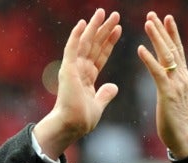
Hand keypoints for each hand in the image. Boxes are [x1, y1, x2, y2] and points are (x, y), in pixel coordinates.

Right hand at [34, 9, 121, 159]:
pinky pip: (72, 48)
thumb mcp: (98, 105)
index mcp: (87, 78)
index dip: (109, 42)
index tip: (118, 29)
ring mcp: (73, 68)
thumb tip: (114, 87)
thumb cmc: (81, 120)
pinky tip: (83, 22)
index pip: (100, 55)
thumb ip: (105, 94)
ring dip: (94, 27)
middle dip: (104, 29)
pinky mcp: (68, 69)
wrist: (71, 126)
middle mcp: (80, 70)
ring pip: (85, 42)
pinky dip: (76, 35)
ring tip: (103, 12)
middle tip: (114, 14)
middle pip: (95, 45)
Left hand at [137, 12, 187, 158]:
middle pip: (172, 48)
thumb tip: (165, 79)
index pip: (177, 51)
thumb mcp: (173, 99)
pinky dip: (149, 59)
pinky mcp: (168, 93)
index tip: (166, 18)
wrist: (185, 138)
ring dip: (156, 38)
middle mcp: (182, 77)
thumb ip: (170, 86)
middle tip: (153, 14)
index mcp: (183, 78)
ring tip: (147, 23)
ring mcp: (176, 84)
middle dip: (162, 30)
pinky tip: (140, 49)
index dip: (171, 34)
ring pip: (166, 55)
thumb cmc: (176, 122)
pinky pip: (157, 72)